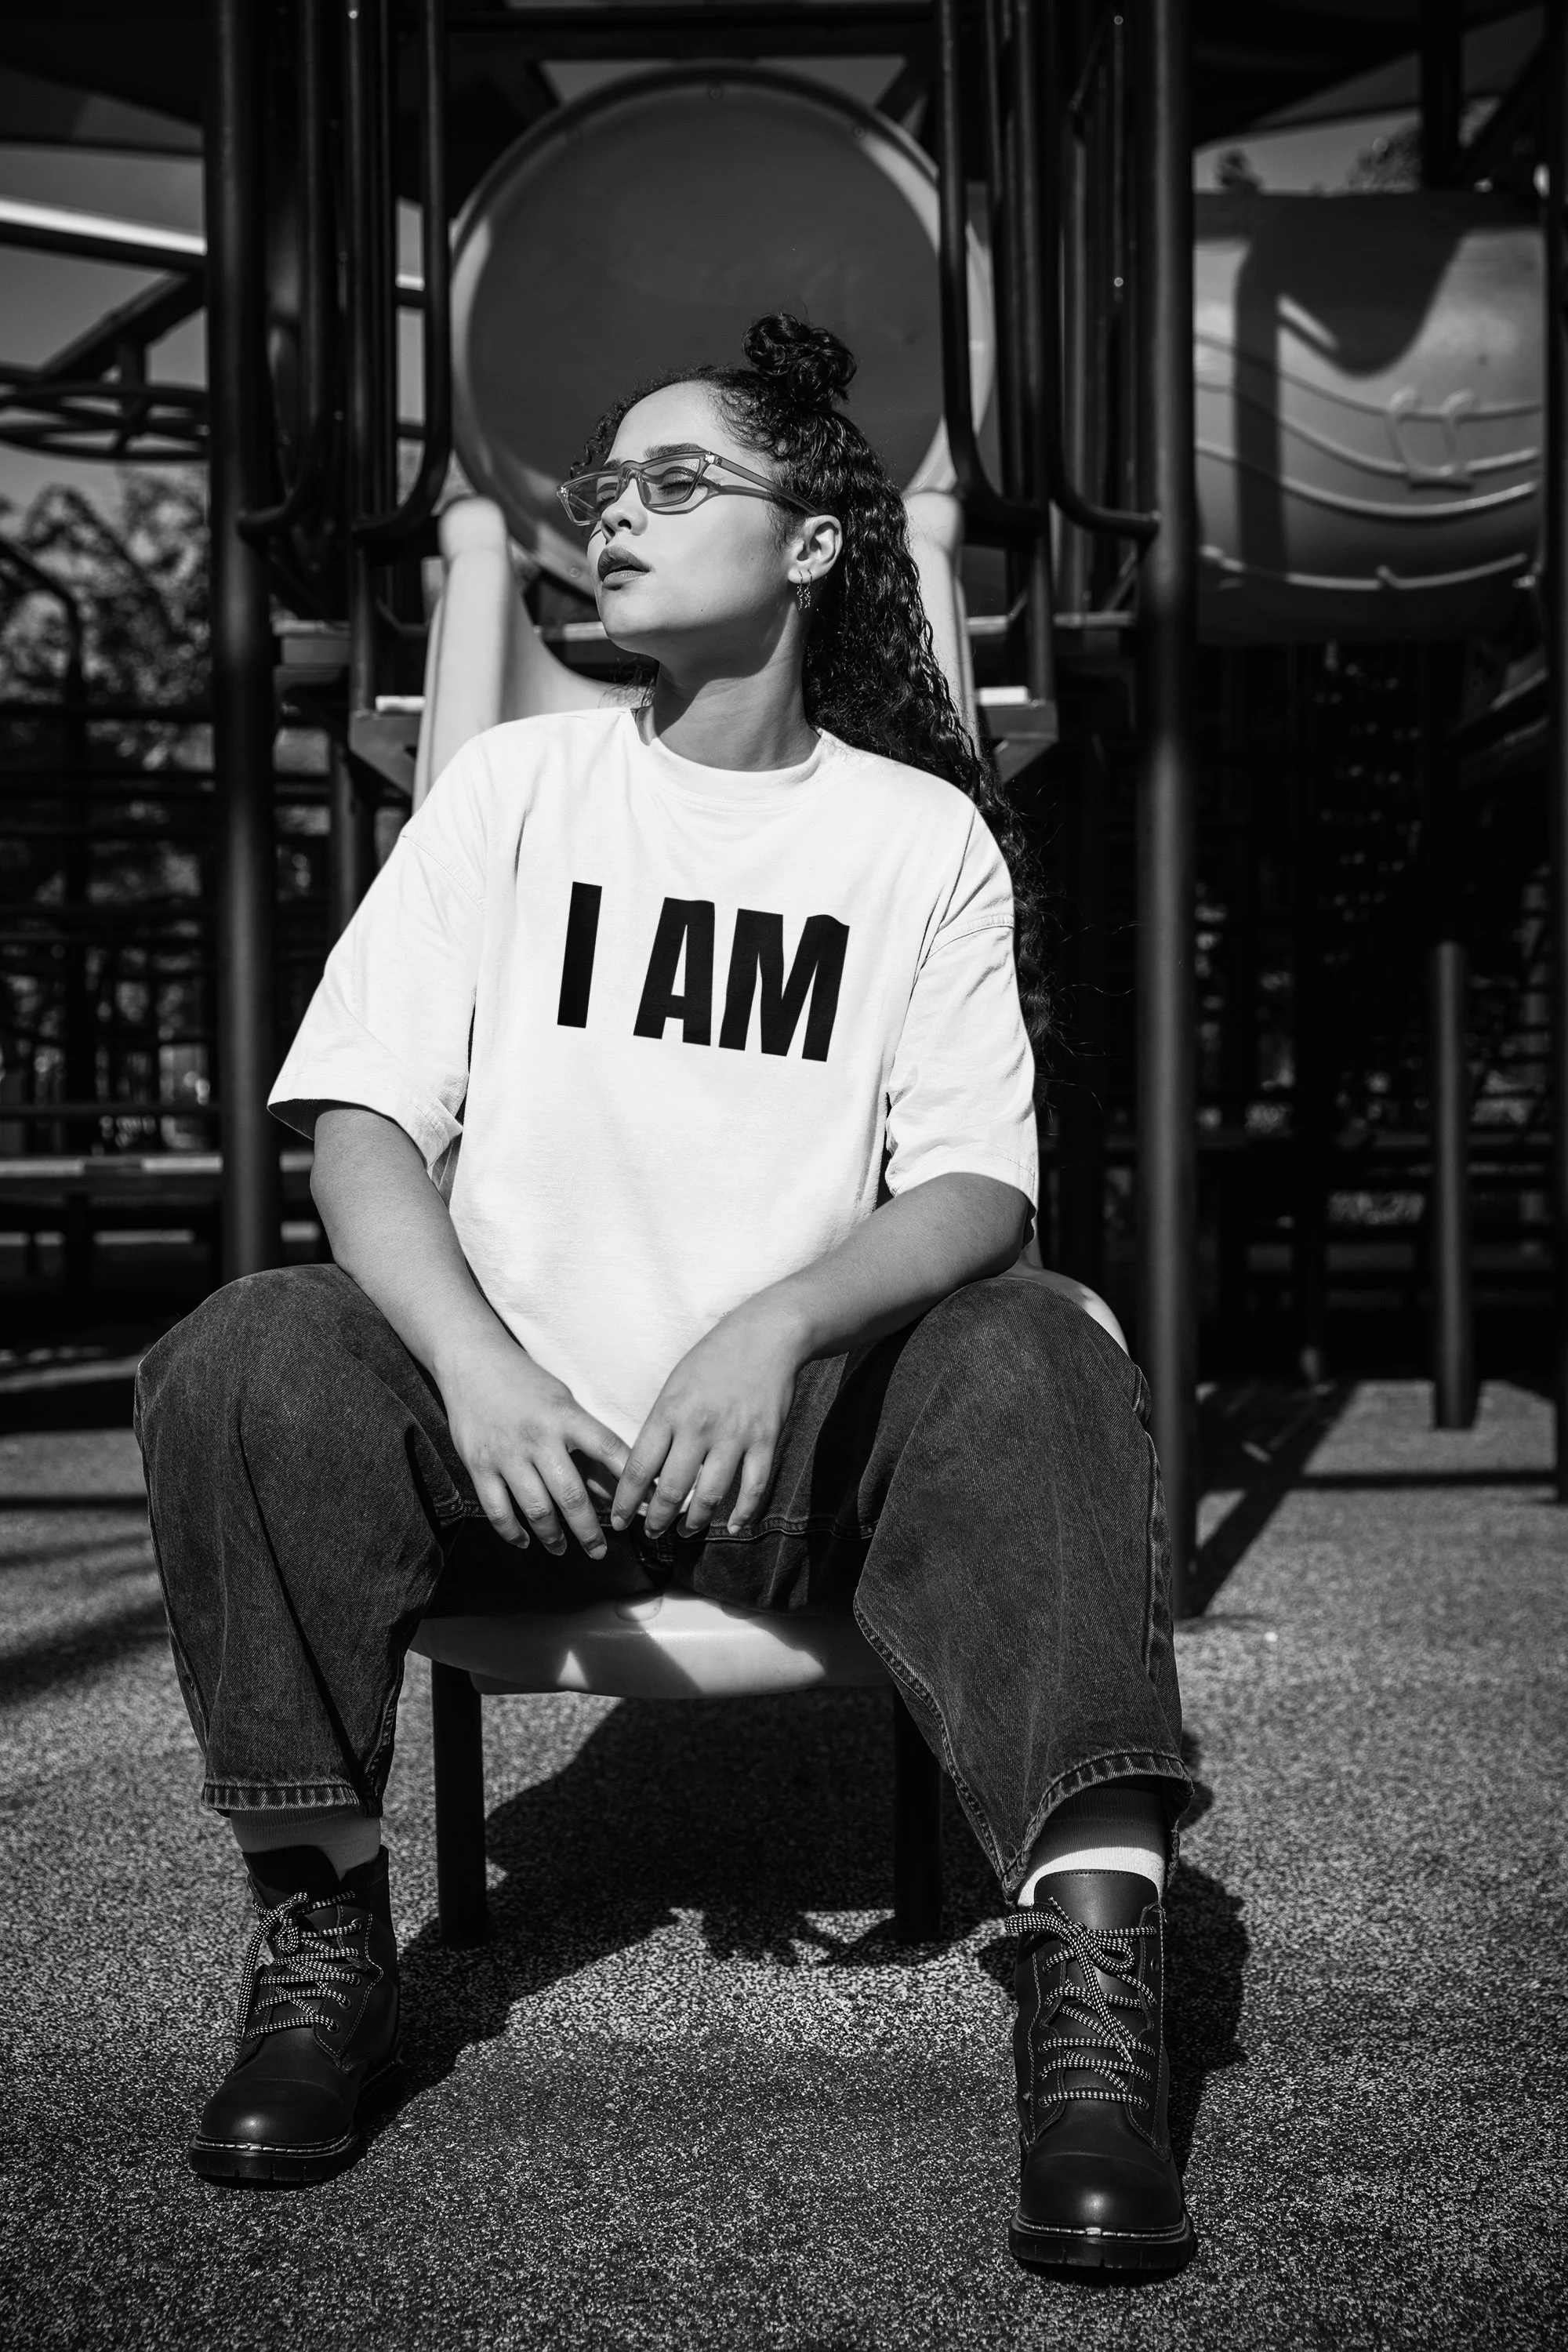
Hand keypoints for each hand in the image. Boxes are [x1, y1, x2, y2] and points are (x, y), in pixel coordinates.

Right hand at [437, 1327, 629, 1559]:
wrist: (471, 1360)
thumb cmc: (526, 1383)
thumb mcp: (564, 1403)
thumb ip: (587, 1444)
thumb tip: (613, 1488)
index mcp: (566, 1417)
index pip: (608, 1450)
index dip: (628, 1482)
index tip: (639, 1510)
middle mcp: (538, 1437)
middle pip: (571, 1495)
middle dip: (589, 1530)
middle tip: (600, 1551)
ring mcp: (506, 1453)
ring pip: (536, 1509)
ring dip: (553, 1537)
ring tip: (563, 1549)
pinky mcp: (478, 1465)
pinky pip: (497, 1510)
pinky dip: (513, 1532)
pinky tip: (525, 1541)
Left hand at [611, 1296, 803, 1539]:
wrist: (766, 1336)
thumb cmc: (714, 1358)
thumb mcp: (674, 1384)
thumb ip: (662, 1424)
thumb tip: (648, 1467)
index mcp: (670, 1412)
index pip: (639, 1468)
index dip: (625, 1501)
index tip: (618, 1520)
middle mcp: (698, 1428)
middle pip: (671, 1490)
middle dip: (656, 1519)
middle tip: (650, 1533)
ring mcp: (734, 1436)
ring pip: (709, 1496)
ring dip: (694, 1522)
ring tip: (685, 1531)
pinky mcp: (765, 1440)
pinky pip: (753, 1487)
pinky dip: (742, 1513)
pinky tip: (733, 1527)